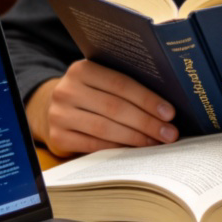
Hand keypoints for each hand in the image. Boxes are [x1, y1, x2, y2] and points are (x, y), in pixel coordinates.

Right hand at [25, 60, 178, 157]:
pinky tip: (134, 151)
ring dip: (135, 138)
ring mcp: (59, 114)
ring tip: (156, 143)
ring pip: (105, 128)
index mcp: (81, 69)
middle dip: (146, 122)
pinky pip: (93, 146)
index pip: (121, 84)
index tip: (170, 113)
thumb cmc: (89, 94)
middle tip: (169, 133)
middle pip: (115, 108)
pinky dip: (117, 149)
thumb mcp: (100, 81)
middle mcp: (66, 90)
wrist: (52, 109)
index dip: (147, 99)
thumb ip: (123, 85)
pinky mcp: (57, 137)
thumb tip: (164, 106)